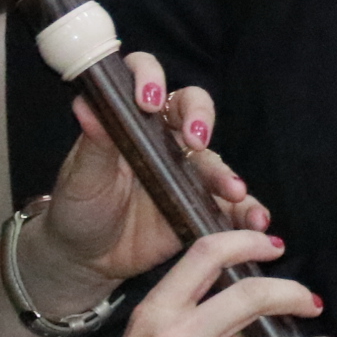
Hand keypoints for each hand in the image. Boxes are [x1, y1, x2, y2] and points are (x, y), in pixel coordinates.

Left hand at [34, 53, 266, 303]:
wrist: (88, 258)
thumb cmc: (79, 206)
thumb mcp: (81, 176)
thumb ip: (93, 143)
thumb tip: (86, 104)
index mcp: (132, 120)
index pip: (146, 79)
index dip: (151, 79)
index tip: (148, 102)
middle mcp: (163, 138)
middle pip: (193, 109)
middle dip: (201, 117)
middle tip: (197, 140)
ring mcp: (186, 172)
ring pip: (215, 160)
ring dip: (228, 174)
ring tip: (233, 192)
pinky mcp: (201, 205)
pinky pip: (231, 205)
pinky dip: (247, 211)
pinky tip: (256, 221)